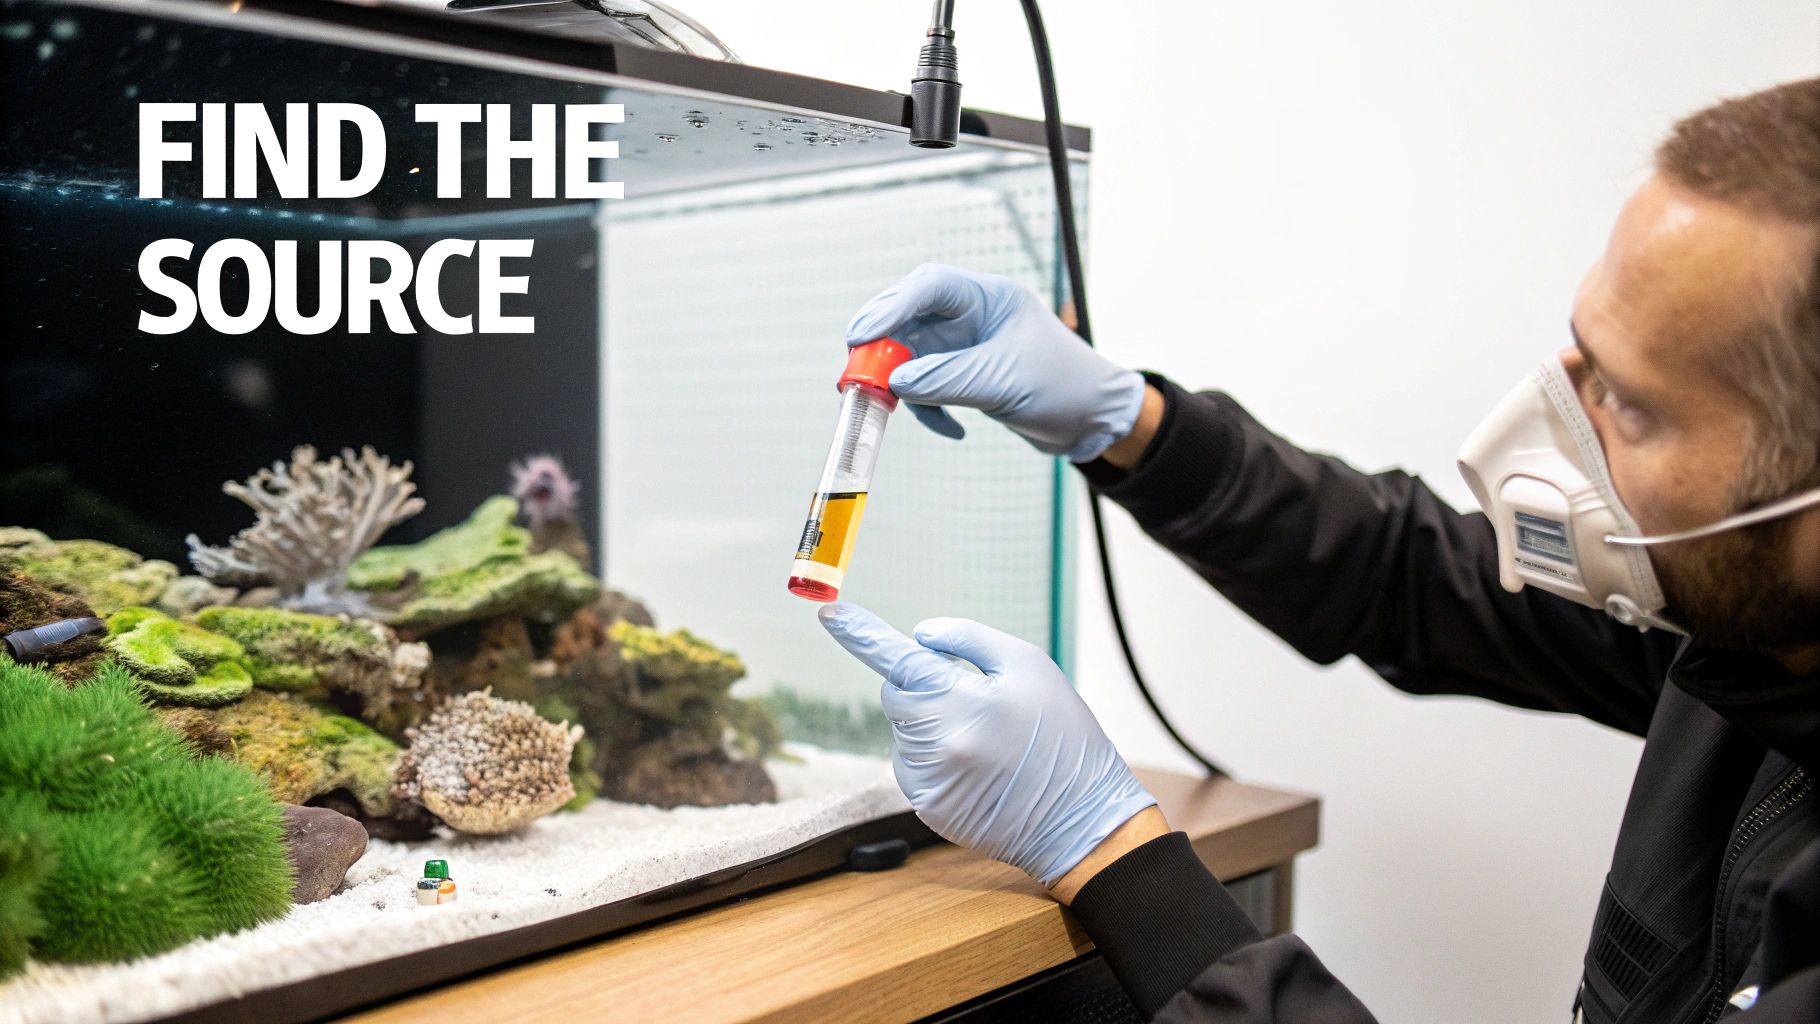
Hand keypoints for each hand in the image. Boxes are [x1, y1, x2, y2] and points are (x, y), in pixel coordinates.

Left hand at [818, 601, 1157, 885]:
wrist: (1082, 822)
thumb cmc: (1064, 738)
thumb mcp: (1031, 669)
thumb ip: (971, 641)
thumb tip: (921, 636)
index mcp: (959, 703)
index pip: (897, 659)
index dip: (860, 633)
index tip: (828, 613)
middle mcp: (934, 745)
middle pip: (897, 696)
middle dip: (925, 688)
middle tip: (977, 700)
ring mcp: (926, 782)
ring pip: (904, 731)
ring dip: (931, 725)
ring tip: (988, 742)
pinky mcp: (927, 809)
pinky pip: (913, 765)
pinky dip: (935, 757)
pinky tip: (978, 769)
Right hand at [845, 263, 1146, 462]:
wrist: (1092, 420)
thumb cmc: (1064, 386)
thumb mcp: (1004, 381)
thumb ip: (948, 378)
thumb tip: (896, 382)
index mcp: (989, 297)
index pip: (930, 286)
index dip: (891, 306)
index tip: (861, 335)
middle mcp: (972, 315)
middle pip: (910, 316)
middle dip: (882, 343)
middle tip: (856, 372)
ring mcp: (966, 345)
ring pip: (912, 353)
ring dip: (900, 381)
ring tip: (892, 407)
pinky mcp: (964, 374)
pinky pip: (927, 384)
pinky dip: (929, 407)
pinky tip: (952, 428)